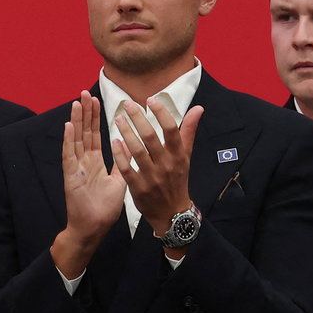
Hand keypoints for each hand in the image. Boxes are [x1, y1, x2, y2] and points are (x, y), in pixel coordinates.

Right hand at [50, 92, 124, 279]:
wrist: (94, 227)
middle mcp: (84, 161)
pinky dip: (69, 140)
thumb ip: (122, 166)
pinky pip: (69, 155)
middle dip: (86, 113)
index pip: (95, 135)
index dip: (96, 118)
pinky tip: (69, 125)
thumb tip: (130, 152)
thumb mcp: (118, 183)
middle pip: (84, 132)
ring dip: (76, 120)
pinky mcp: (71, 176)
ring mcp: (76, 167)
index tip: (98, 101)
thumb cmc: (103, 208)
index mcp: (95, 162)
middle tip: (85, 93)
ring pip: (76, 139)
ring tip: (77, 102)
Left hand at [110, 100, 201, 236]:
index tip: (150, 99)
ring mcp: (152, 177)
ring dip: (126, 133)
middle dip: (138, 118)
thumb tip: (198, 108)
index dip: (161, 113)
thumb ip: (188, 131)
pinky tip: (114, 142)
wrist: (172, 212)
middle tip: (127, 104)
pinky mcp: (139, 188)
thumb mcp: (186, 157)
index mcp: (178, 155)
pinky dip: (120, 155)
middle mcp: (166, 165)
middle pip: (151, 137)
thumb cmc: (177, 180)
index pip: (171, 130)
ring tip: (118, 119)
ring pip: (137, 151)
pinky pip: (127, 169)